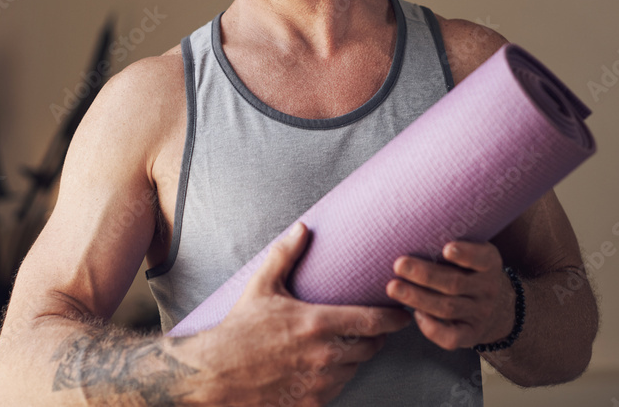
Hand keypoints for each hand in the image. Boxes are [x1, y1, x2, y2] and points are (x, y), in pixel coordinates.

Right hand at [197, 222, 412, 405]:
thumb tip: (303, 228)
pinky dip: (339, 376)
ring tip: (348, 344)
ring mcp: (319, 382)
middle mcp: (324, 356)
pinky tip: (328, 365)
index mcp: (317, 324)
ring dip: (356, 357)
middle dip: (375, 337)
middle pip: (371, 347)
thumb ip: (286, 255)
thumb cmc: (240, 329)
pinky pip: (340, 388)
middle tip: (372, 327)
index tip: (401, 314)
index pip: (372, 322)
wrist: (217, 373)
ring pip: (356, 369)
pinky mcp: (311, 402)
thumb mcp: (262, 286)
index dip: (393, 318)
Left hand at [385, 241, 514, 350]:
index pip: (481, 257)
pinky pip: (452, 338)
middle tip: (398, 264)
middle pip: (455, 283)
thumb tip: (406, 220)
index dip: (466, 254)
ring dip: (418, 298)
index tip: (447, 248)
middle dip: (424, 274)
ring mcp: (479, 313)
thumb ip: (448, 240)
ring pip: (448, 308)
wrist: (498, 307)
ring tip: (393, 287)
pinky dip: (432, 329)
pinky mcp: (470, 335)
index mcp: (489, 262)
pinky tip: (415, 316)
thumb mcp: (472, 250)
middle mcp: (486, 288)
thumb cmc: (468, 269)